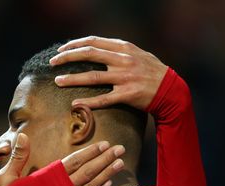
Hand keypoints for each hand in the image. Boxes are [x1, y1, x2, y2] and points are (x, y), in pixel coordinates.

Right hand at [0, 133, 124, 185]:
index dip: (90, 151)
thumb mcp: (6, 177)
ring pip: (92, 185)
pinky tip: (108, 185)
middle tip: (120, 149)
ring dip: (107, 173)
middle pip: (88, 170)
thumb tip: (23, 135)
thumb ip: (18, 156)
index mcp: (47, 176)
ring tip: (120, 163)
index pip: (74, 160)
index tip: (104, 144)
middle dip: (105, 158)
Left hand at [50, 36, 167, 109]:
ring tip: (58, 81)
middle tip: (53, 62)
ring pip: (93, 77)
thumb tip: (97, 48)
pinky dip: (88, 102)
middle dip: (68, 57)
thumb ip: (118, 51)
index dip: (75, 44)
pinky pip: (104, 98)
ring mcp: (125, 77)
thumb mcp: (138, 54)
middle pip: (89, 54)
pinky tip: (75, 104)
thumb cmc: (152, 72)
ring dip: (73, 79)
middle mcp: (123, 60)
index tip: (61, 49)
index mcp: (124, 48)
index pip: (94, 42)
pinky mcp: (127, 94)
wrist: (172, 90)